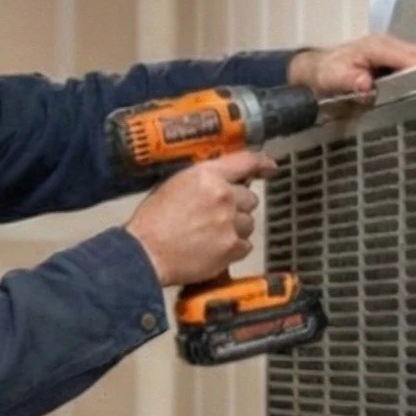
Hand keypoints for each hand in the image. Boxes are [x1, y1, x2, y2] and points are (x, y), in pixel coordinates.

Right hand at [126, 152, 276, 286]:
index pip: (245, 163)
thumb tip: (221, 181)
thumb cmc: (152, 222)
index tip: (270, 168)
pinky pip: (245, 246)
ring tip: (210, 236)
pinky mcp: (232, 248)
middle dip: (237, 207)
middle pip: (250, 198)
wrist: (145, 253)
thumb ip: (203, 180)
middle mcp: (223, 196)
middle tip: (216, 217)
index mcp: (207, 176)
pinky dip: (233, 249)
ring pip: (249, 224)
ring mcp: (230, 223)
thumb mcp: (174, 185)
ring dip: (235, 229)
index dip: (262, 164)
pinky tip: (213, 250)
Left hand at [287, 33, 415, 102]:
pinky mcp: (394, 61)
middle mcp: (388, 45)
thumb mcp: (332, 78)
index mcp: (377, 46)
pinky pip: (415, 66)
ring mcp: (392, 52)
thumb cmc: (324, 73)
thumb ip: (349, 80)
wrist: (316, 70)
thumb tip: (367, 84)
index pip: (409, 56)